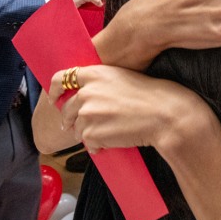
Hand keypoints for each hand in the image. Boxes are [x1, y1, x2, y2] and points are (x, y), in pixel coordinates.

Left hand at [50, 65, 215, 153]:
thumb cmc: (152, 96)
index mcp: (95, 74)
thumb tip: (85, 97)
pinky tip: (115, 139)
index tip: (56, 99)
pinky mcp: (91, 133)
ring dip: (89, 133)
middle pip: (66, 109)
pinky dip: (98, 145)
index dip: (54, 91)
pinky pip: (88, 143)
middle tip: (88, 125)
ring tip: (112, 131)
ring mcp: (87, 113)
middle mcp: (87, 92)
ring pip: (76, 128)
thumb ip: (100, 83)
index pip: (61, 78)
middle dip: (73, 120)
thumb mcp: (123, 78)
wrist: (165, 115)